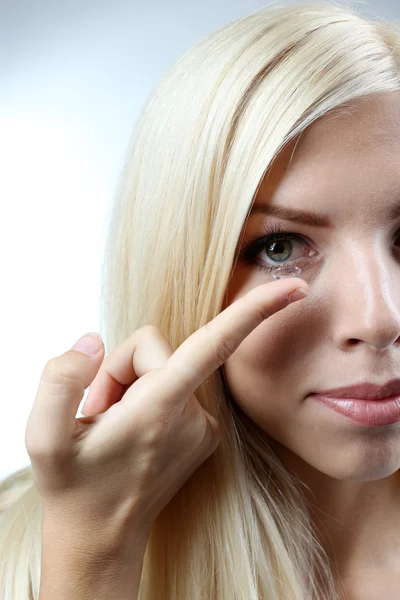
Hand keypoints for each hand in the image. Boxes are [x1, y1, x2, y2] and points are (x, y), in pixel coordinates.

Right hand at [25, 279, 308, 548]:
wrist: (101, 537)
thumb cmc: (73, 487)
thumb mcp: (42, 438)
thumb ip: (61, 378)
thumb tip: (93, 341)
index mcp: (160, 410)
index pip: (214, 344)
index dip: (255, 311)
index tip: (297, 287)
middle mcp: (192, 416)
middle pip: (155, 349)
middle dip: (119, 369)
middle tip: (97, 411)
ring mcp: (202, 426)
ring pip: (165, 365)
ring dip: (132, 385)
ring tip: (113, 424)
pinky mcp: (204, 431)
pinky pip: (176, 384)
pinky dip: (150, 396)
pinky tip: (133, 427)